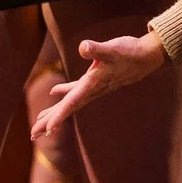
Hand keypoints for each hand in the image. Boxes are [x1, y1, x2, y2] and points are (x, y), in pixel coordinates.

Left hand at [32, 32, 167, 137]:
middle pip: (67, 108)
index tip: (47, 129)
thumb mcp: (112, 49)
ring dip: (54, 112)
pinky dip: (64, 93)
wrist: (148, 56)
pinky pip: (75, 91)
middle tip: (32, 135)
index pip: (73, 102)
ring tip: (38, 123)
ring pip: (70, 103)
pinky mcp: (95, 80)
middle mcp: (92, 90)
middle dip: (50, 122)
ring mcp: (94, 87)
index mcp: (93, 84)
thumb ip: (96, 49)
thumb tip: (83, 47)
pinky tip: (54, 92)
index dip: (60, 115)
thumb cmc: (130, 52)